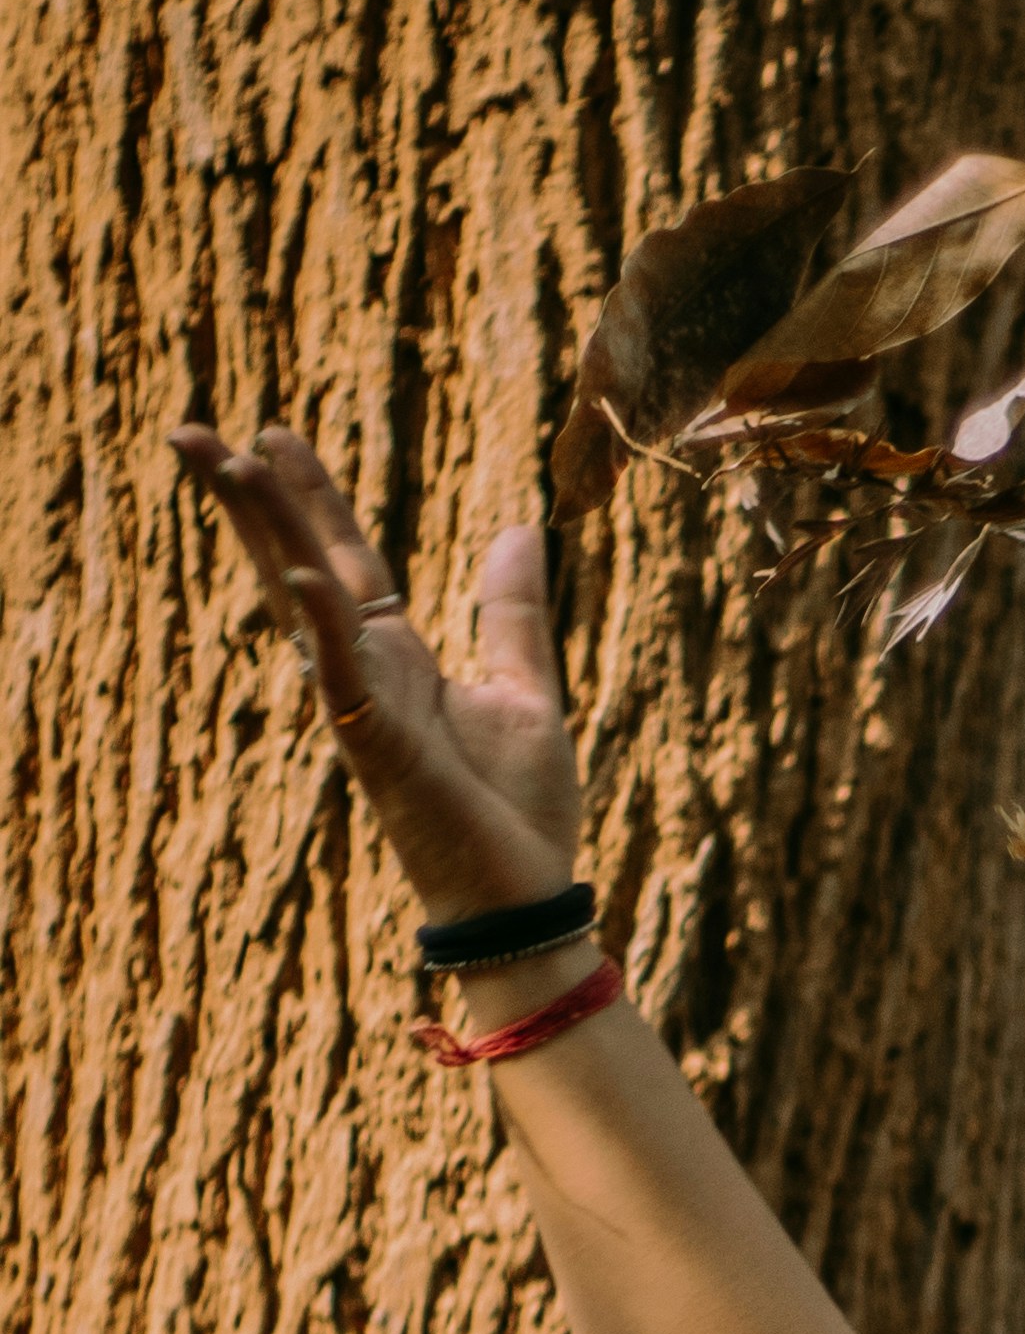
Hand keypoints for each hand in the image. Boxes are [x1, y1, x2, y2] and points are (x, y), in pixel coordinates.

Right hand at [169, 418, 581, 922]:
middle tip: (191, 431)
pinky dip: (323, 626)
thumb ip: (511, 614)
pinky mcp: (378, 748)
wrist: (525, 902)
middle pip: (296, 565)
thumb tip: (517, 529)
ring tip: (230, 462)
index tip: (272, 433)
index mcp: (399, 659)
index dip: (311, 496)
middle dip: (249, 499)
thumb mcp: (526, 690)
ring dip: (268, 533)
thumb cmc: (520, 813)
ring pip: (302, 606)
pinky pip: (343, 677)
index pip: (343, 559)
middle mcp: (367, 675)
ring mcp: (363, 709)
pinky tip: (300, 570)